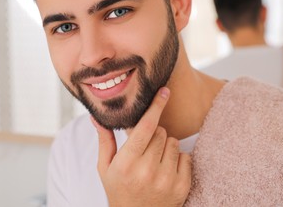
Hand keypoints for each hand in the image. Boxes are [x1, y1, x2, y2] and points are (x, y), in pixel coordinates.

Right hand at [91, 87, 190, 206]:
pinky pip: (186, 156)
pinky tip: (166, 170)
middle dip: (154, 134)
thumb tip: (96, 118)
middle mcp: (147, 171)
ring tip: (155, 161)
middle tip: (145, 149)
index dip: (155, 106)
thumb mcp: (105, 168)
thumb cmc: (119, 190)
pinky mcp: (181, 186)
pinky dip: (178, 159)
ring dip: (165, 146)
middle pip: (160, 132)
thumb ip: (104, 141)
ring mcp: (166, 180)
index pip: (145, 127)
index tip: (164, 91)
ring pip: (173, 142)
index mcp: (126, 163)